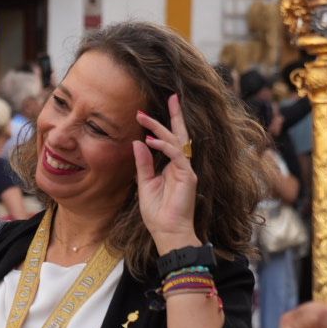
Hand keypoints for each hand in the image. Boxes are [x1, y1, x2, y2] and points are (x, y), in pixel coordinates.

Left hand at [133, 94, 201, 253]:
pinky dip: (163, 146)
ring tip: (143, 117)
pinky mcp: (188, 176)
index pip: (171, 140)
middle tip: (172, 95)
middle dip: (175, 115)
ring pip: (177, 141)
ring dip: (160, 127)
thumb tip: (138, 142)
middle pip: (180, 134)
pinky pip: (176, 155)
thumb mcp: (144, 183)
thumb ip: (143, 163)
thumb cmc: (157, 212)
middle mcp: (182, 165)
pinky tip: (150, 140)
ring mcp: (187, 170)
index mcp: (173, 166)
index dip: (163, 124)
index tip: (147, 112)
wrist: (167, 232)